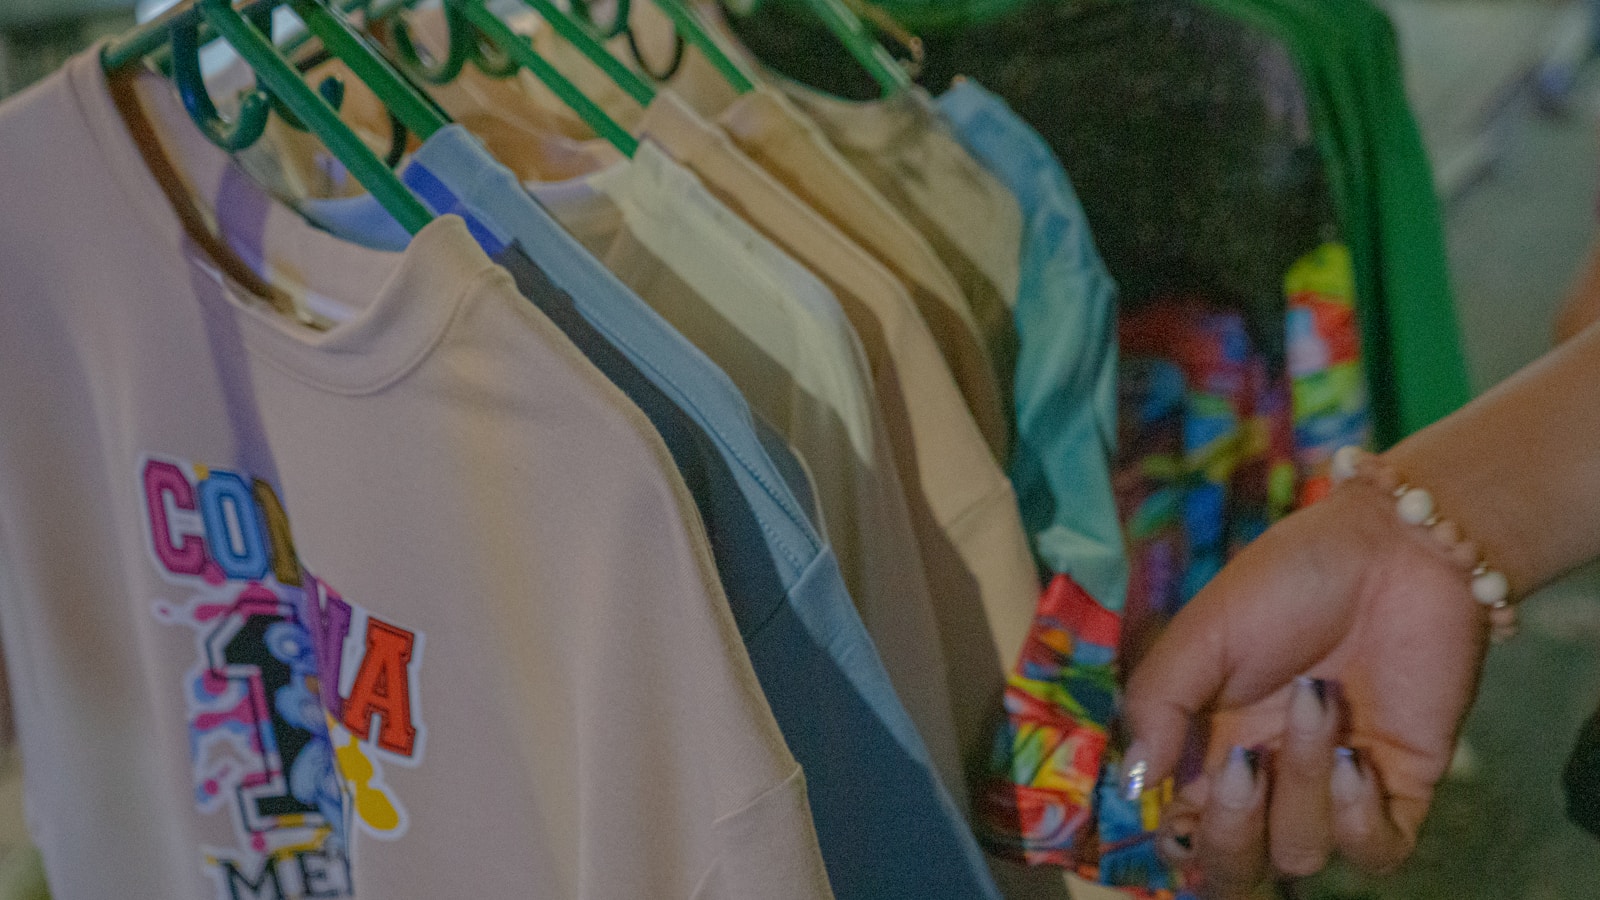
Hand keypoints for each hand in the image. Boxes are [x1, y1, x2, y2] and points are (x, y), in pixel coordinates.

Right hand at [1121, 482, 1492, 896]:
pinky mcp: (1402, 787)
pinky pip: (1375, 854)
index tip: (1177, 806)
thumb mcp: (1203, 632)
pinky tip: (1356, 760)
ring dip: (1303, 784)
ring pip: (1303, 853)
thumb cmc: (1289, 581)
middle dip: (1230, 838)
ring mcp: (1337, 789)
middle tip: (1242, 766)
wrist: (1396, 547)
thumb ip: (1158, 704)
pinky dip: (1358, 820)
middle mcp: (1271, 781)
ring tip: (1320, 699)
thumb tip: (1134, 784)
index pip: (1185, 833)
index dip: (1177, 841)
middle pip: (1237, 869)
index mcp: (1212, 748)